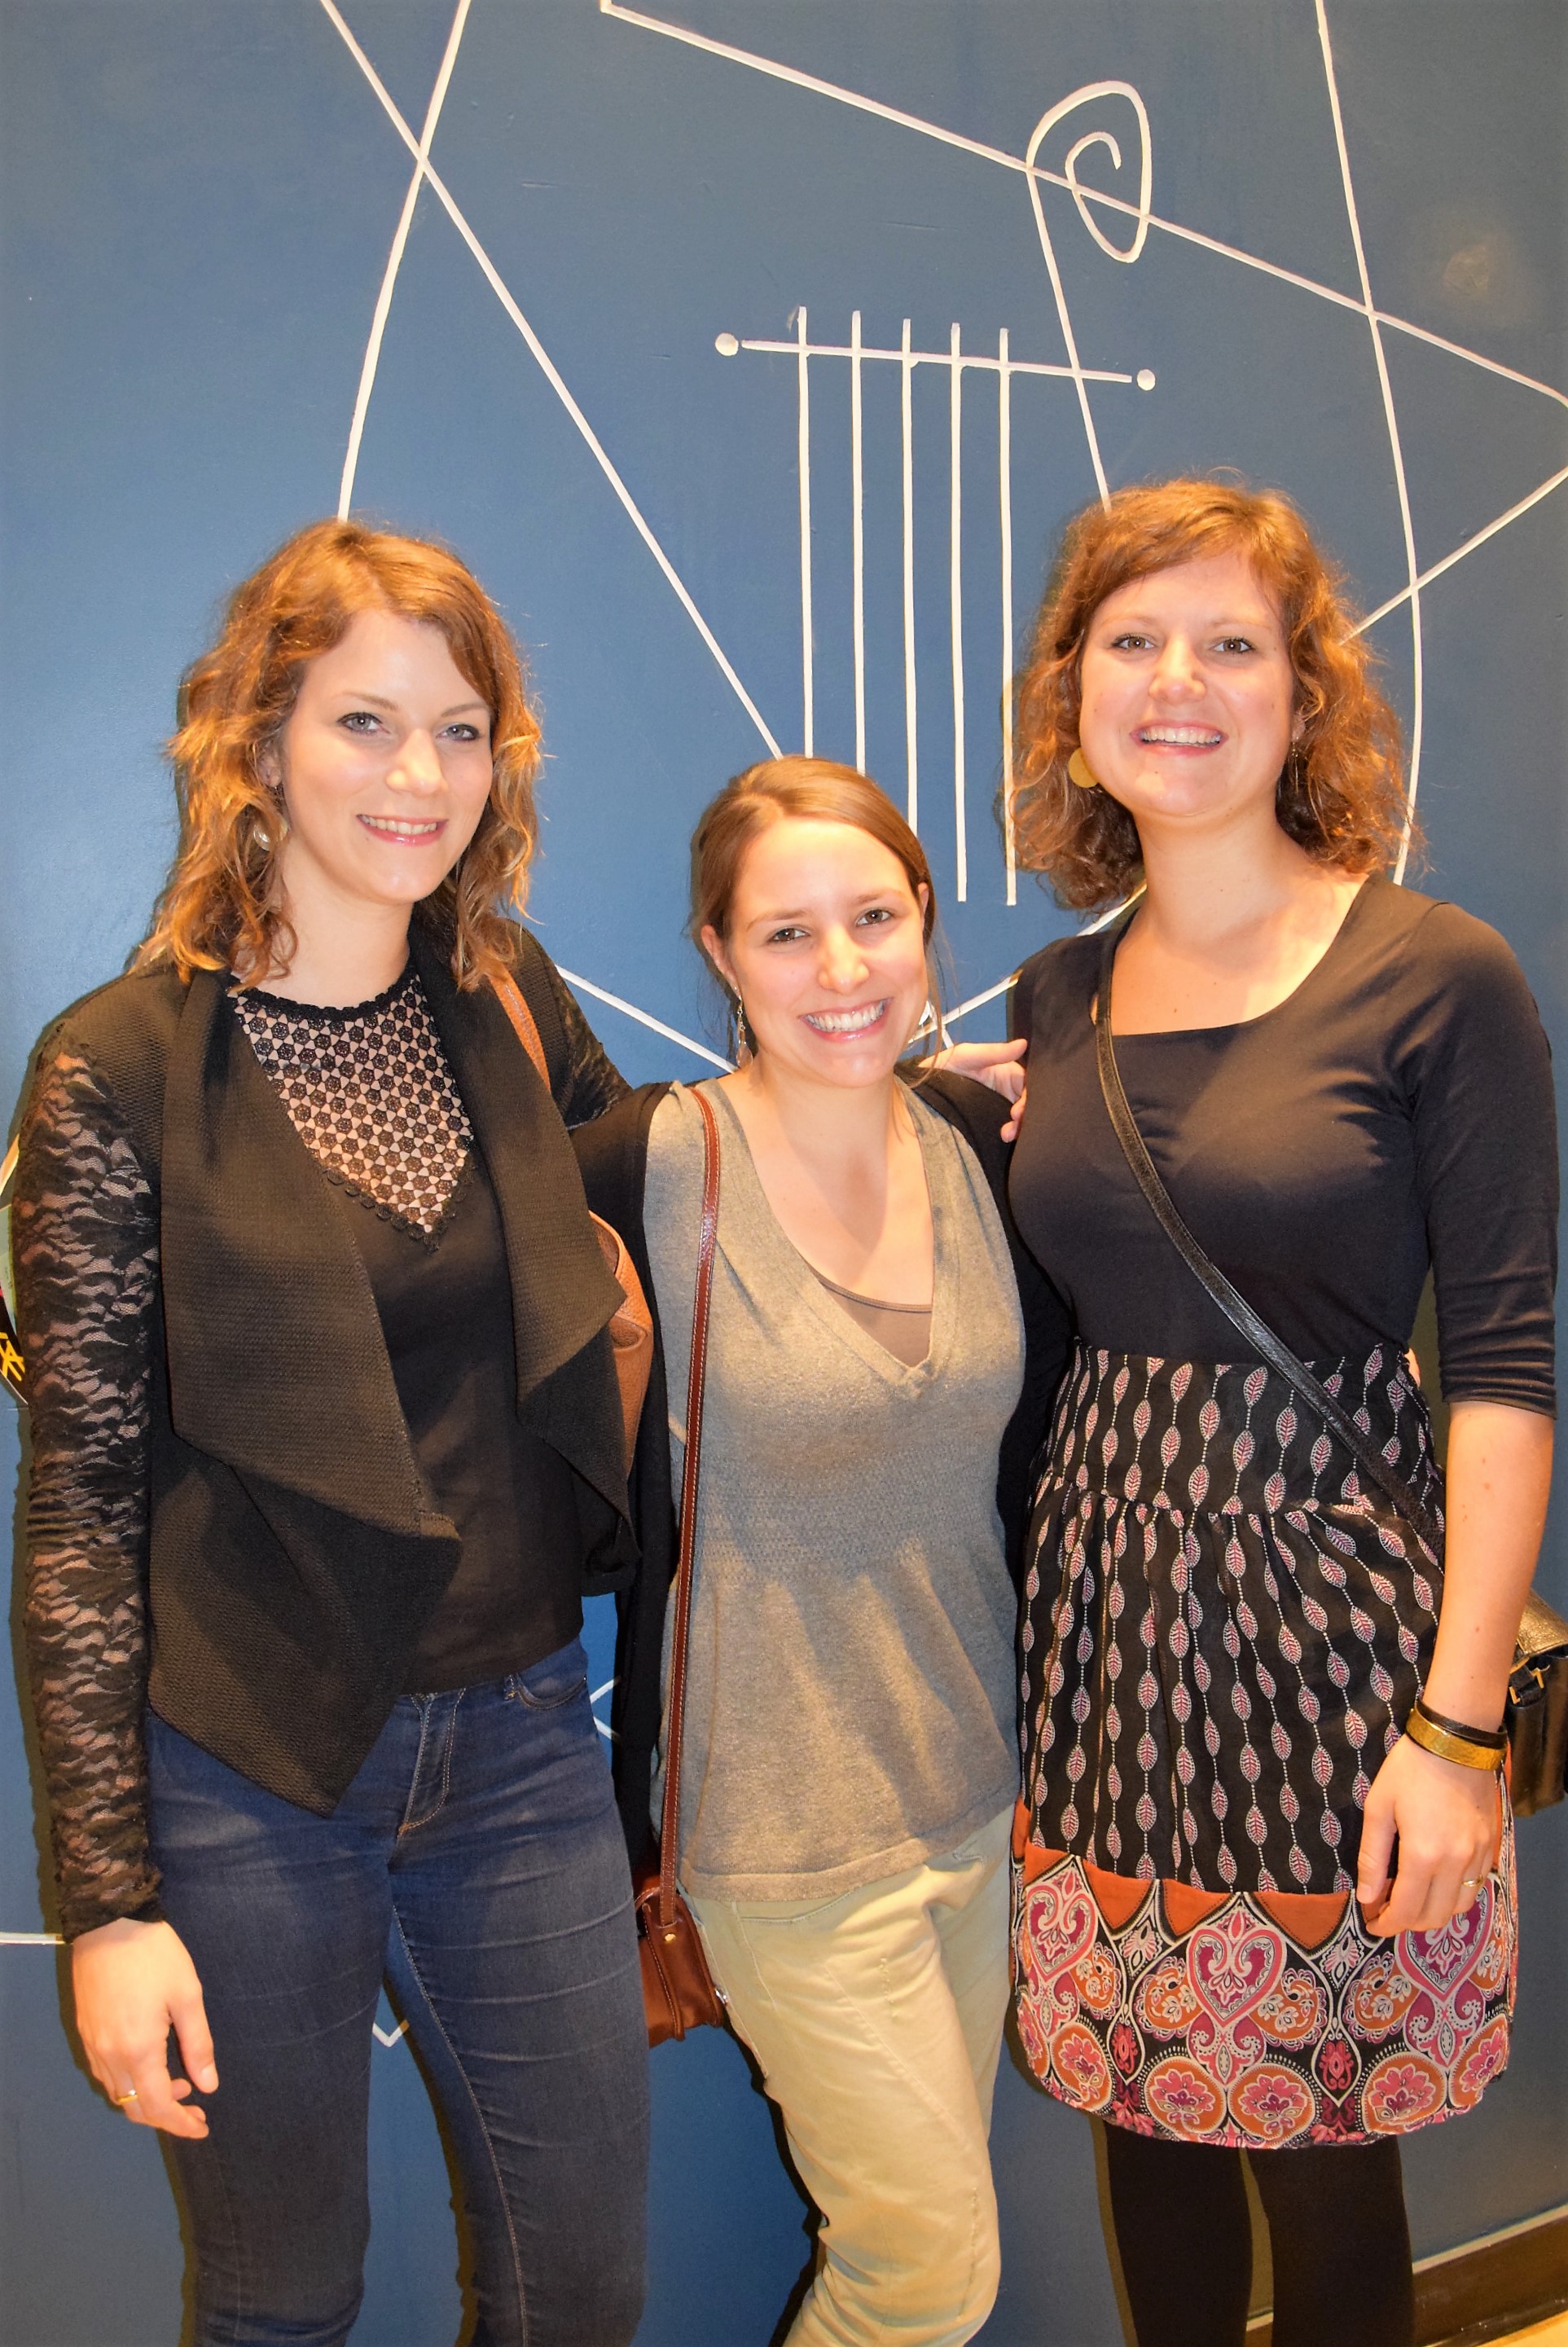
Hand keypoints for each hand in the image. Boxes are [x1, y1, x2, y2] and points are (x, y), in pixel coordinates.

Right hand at [71, 1917, 217, 2137]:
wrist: (109, 1923)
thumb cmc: (155, 1955)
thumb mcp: (187, 1995)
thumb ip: (198, 2043)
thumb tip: (209, 2085)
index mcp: (138, 2050)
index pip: (158, 2106)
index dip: (181, 2123)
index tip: (202, 2126)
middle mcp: (109, 2056)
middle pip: (134, 2107)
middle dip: (166, 2116)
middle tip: (195, 2108)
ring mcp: (93, 2044)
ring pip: (118, 2092)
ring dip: (146, 2099)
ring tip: (179, 2083)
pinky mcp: (85, 2031)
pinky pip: (106, 2073)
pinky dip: (129, 2082)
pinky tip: (150, 2065)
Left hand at [930, 1038, 1028, 1139]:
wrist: (922, 1091)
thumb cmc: (945, 1067)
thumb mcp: (968, 1055)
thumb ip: (995, 1052)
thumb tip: (1023, 1044)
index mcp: (1007, 1072)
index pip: (1029, 1085)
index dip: (1029, 1098)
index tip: (1017, 1110)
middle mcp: (1008, 1091)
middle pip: (1028, 1104)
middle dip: (1025, 1116)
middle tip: (1013, 1126)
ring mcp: (1000, 1108)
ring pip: (1021, 1119)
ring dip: (1019, 1127)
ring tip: (1006, 1135)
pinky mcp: (992, 1122)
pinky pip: (1009, 1128)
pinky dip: (1013, 1134)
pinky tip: (1005, 1138)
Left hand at [1356, 1735, 1501, 1937]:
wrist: (1455, 1743)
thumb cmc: (1409, 1771)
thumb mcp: (1379, 1808)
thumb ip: (1372, 1857)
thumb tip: (1367, 1896)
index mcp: (1423, 1856)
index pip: (1406, 1911)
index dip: (1387, 1924)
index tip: (1372, 1922)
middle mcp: (1455, 1864)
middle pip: (1434, 1917)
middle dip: (1407, 1922)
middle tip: (1388, 1910)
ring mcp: (1478, 1857)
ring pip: (1459, 1907)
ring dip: (1434, 1913)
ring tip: (1412, 1899)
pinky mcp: (1491, 1847)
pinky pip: (1476, 1887)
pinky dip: (1455, 1895)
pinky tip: (1438, 1882)